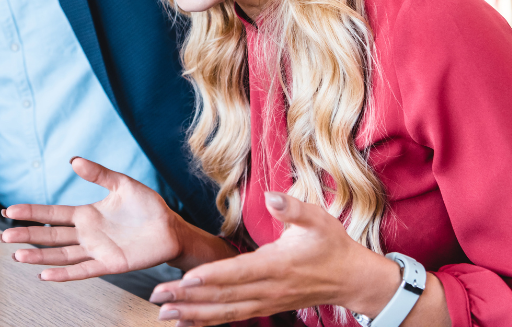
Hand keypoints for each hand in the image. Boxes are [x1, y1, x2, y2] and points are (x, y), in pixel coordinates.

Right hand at [0, 158, 224, 281]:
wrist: (171, 228)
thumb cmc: (148, 206)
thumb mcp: (122, 184)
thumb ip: (98, 173)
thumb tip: (73, 160)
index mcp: (87, 214)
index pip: (52, 214)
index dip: (31, 212)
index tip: (9, 210)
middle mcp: (87, 234)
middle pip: (50, 236)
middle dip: (27, 236)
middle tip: (4, 236)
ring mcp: (96, 251)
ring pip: (61, 255)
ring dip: (39, 256)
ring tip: (17, 256)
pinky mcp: (109, 264)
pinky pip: (82, 270)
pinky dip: (63, 273)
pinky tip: (45, 274)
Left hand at [149, 192, 401, 325]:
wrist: (353, 279)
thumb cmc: (332, 245)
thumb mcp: (318, 219)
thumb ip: (293, 208)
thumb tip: (272, 196)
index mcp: (277, 265)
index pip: (238, 273)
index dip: (211, 277)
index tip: (186, 279)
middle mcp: (268, 288)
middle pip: (223, 296)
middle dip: (188, 299)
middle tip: (158, 298)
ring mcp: (266, 302)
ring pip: (225, 312)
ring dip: (193, 314)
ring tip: (164, 315)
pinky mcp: (265, 307)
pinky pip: (234, 316)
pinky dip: (209, 320)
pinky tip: (188, 321)